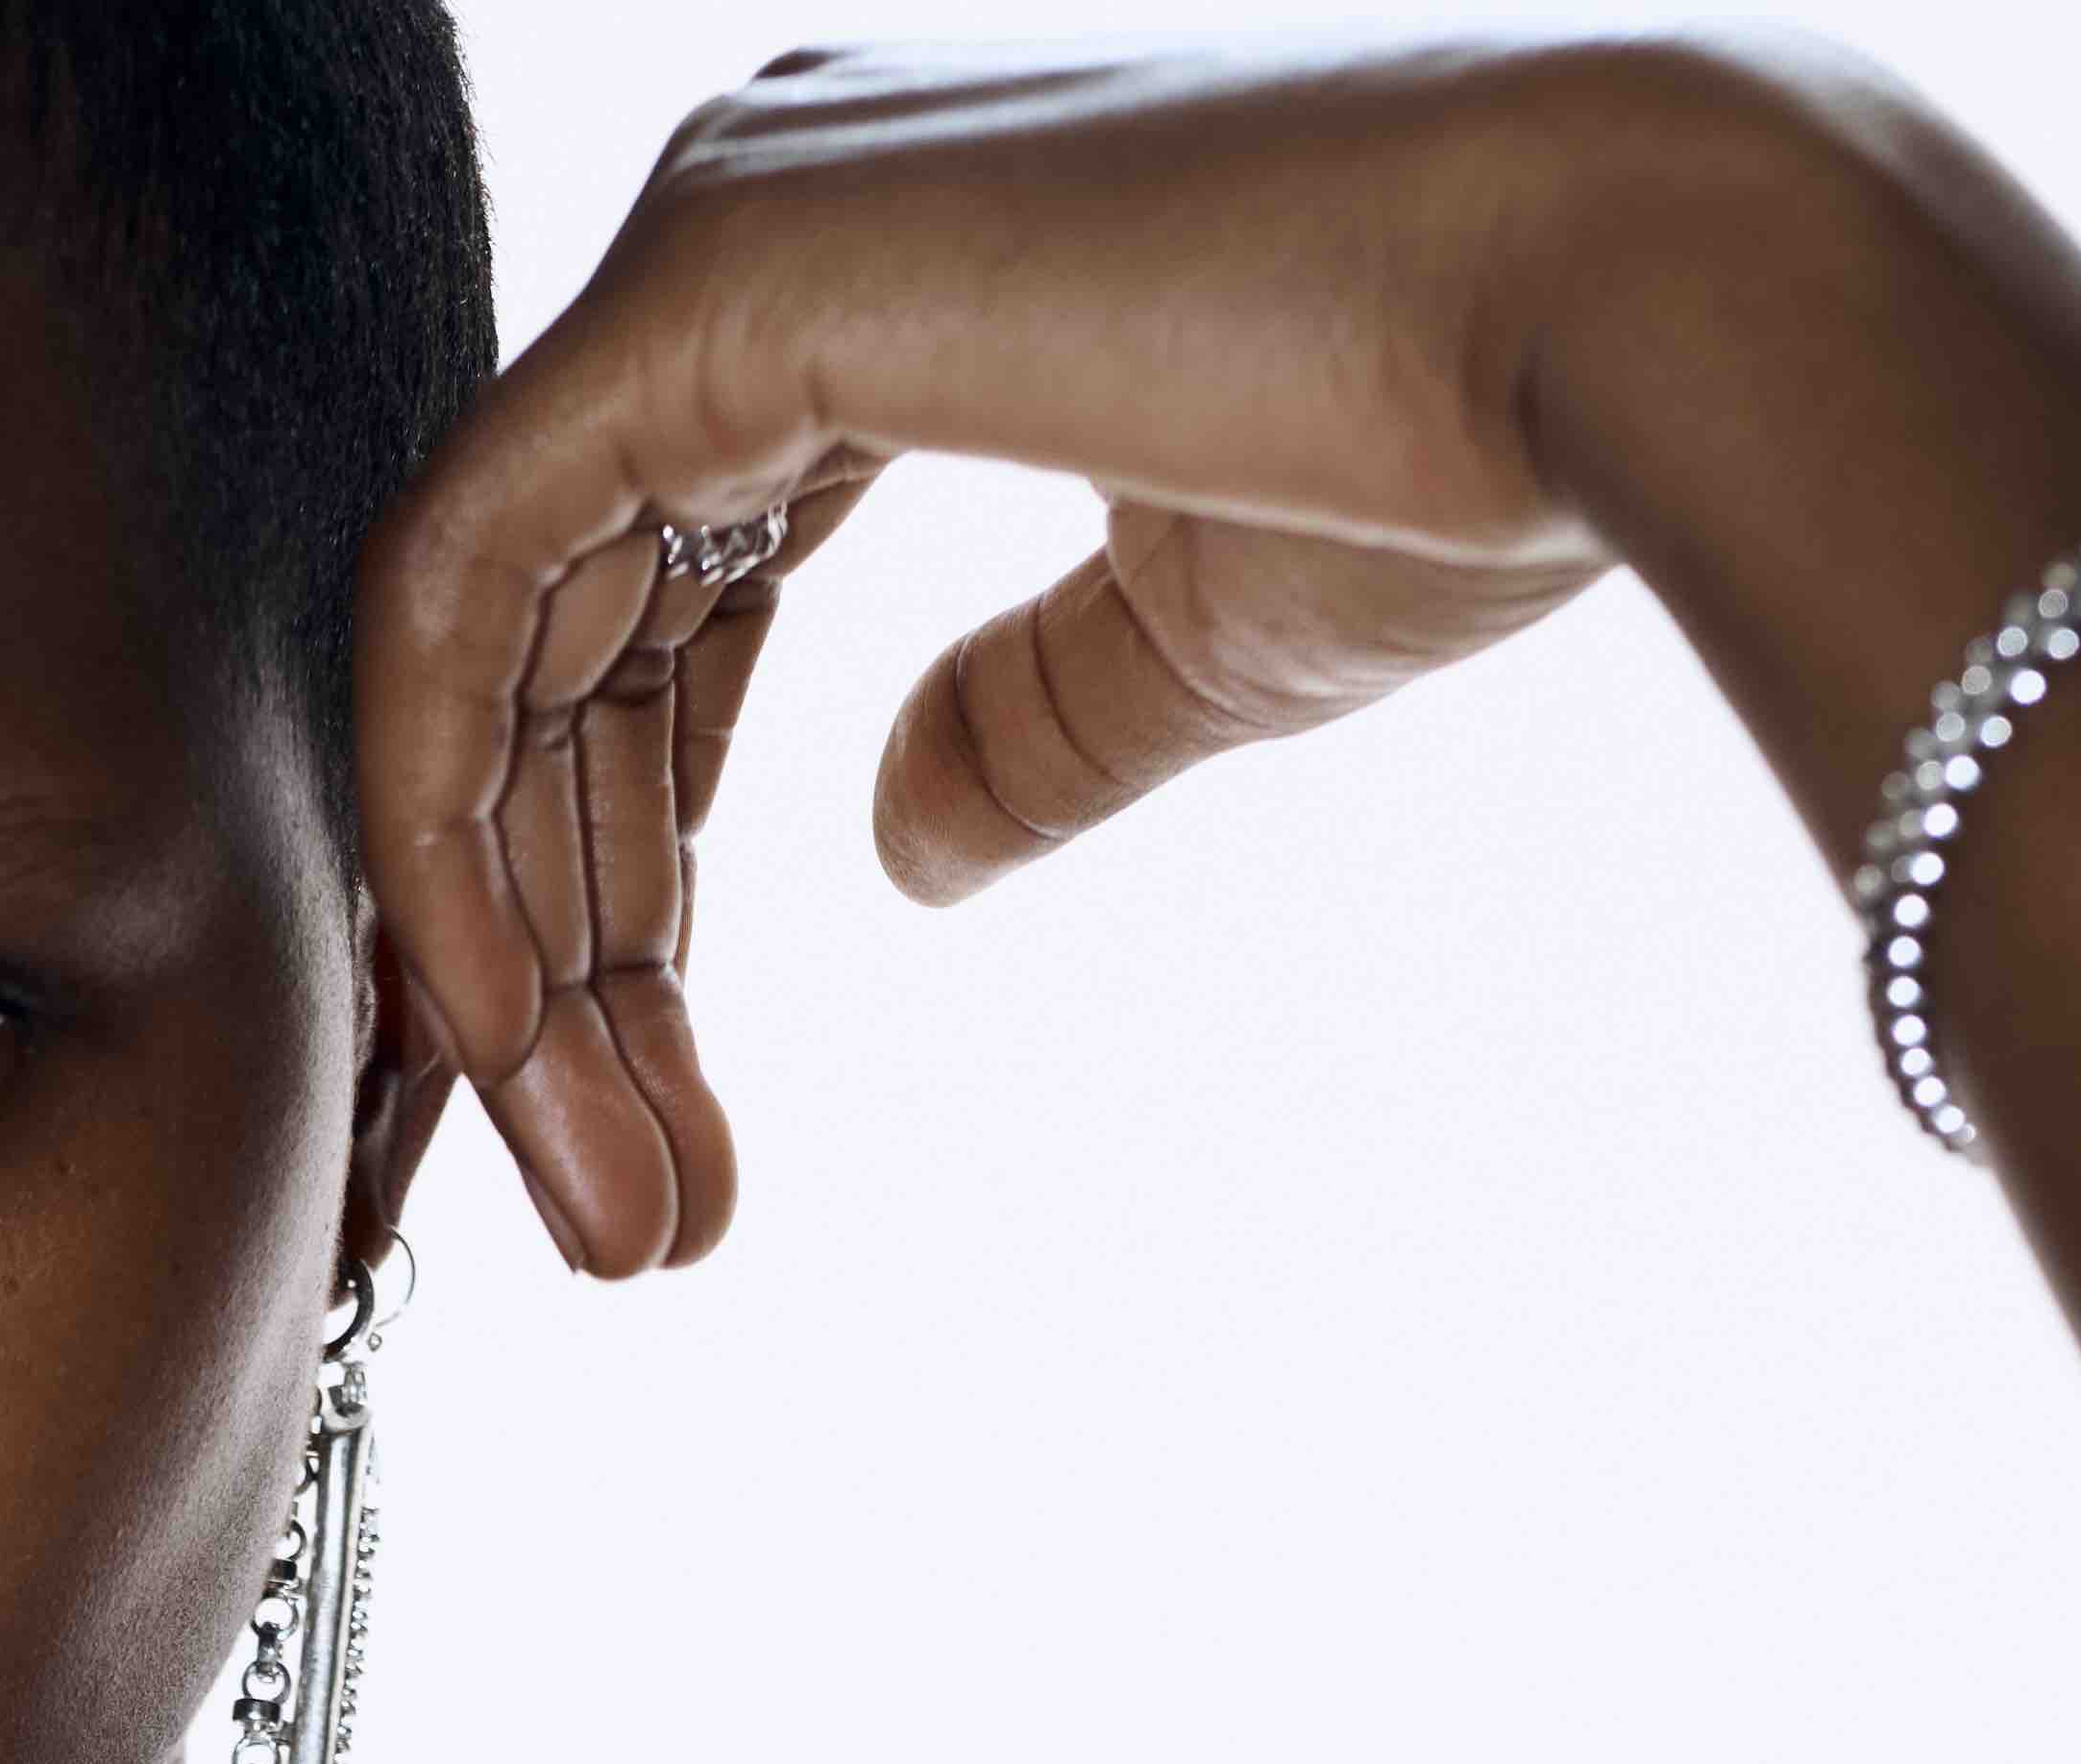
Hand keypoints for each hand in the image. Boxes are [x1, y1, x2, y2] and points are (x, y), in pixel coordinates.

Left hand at [361, 24, 1769, 1276]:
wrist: (1626, 308)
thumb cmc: (1468, 449)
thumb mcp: (1185, 640)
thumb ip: (1017, 726)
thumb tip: (891, 844)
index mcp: (873, 281)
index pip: (650, 630)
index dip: (617, 906)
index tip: (652, 1145)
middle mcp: (769, 215)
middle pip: (556, 670)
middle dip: (567, 984)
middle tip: (624, 1232)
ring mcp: (727, 223)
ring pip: (487, 659)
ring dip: (524, 969)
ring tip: (618, 1213)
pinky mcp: (710, 279)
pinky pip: (459, 592)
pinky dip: (454, 827)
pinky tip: (522, 1040)